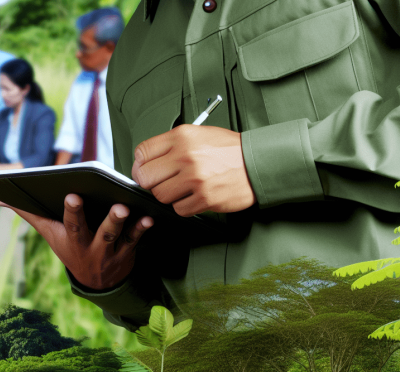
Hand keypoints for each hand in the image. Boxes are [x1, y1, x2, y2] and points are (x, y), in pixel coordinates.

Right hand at [0, 194, 151, 290]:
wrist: (97, 282)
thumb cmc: (69, 246)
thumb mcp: (48, 232)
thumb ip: (25, 212)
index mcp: (69, 238)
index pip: (68, 223)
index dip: (71, 210)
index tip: (71, 194)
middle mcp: (88, 246)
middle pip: (91, 231)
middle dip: (101, 219)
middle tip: (110, 205)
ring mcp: (108, 251)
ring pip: (114, 236)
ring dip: (121, 223)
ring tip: (125, 208)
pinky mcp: (128, 251)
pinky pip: (136, 239)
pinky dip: (142, 228)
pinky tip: (149, 216)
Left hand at [131, 124, 255, 216]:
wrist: (259, 162)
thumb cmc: (228, 149)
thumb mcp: (198, 134)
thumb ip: (171, 145)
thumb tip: (145, 162)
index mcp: (181, 136)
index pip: (142, 152)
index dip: (140, 164)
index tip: (145, 169)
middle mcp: (186, 156)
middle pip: (145, 177)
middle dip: (150, 182)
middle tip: (161, 182)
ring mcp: (195, 178)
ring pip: (160, 195)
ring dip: (168, 195)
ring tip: (182, 188)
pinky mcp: (205, 198)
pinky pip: (179, 209)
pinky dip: (184, 206)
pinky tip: (194, 196)